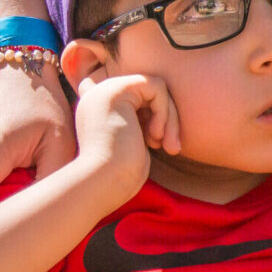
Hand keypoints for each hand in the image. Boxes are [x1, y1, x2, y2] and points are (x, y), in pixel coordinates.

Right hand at [70, 72, 175, 199]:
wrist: (102, 184)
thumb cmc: (121, 177)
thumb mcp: (135, 145)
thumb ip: (142, 126)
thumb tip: (162, 116)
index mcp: (100, 110)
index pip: (140, 101)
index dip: (154, 119)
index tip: (156, 145)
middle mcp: (99, 95)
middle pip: (150, 93)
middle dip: (168, 119)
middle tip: (172, 148)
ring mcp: (105, 90)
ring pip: (156, 88)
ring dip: (170, 117)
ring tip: (168, 146)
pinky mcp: (117, 90)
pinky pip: (156, 87)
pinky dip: (165, 110)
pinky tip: (155, 135)